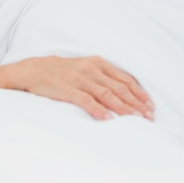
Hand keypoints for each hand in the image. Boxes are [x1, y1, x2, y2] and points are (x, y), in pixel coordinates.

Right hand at [2, 55, 153, 120]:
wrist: (33, 69)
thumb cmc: (63, 71)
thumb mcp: (86, 68)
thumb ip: (104, 77)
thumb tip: (125, 91)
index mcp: (99, 63)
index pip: (125, 79)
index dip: (139, 93)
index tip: (150, 106)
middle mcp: (92, 69)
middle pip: (120, 88)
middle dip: (136, 103)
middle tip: (148, 116)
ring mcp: (80, 79)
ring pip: (107, 94)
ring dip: (123, 108)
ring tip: (136, 119)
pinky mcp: (67, 88)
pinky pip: (86, 100)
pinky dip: (99, 110)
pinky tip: (109, 119)